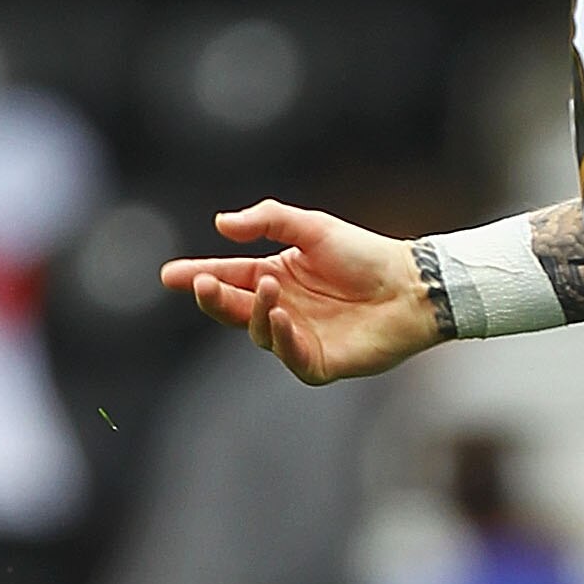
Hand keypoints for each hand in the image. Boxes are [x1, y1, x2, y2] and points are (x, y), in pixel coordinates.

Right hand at [163, 200, 443, 384]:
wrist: (414, 284)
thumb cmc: (366, 254)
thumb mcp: (312, 227)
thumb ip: (267, 221)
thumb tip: (220, 225)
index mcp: (276, 276)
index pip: (229, 278)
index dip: (199, 276)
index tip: (169, 274)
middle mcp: (284, 309)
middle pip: (235, 309)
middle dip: (213, 298)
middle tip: (202, 284)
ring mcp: (301, 337)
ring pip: (260, 332)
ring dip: (258, 311)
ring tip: (270, 287)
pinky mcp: (324, 362)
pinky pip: (292, 358)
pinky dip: (283, 340)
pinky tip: (282, 318)